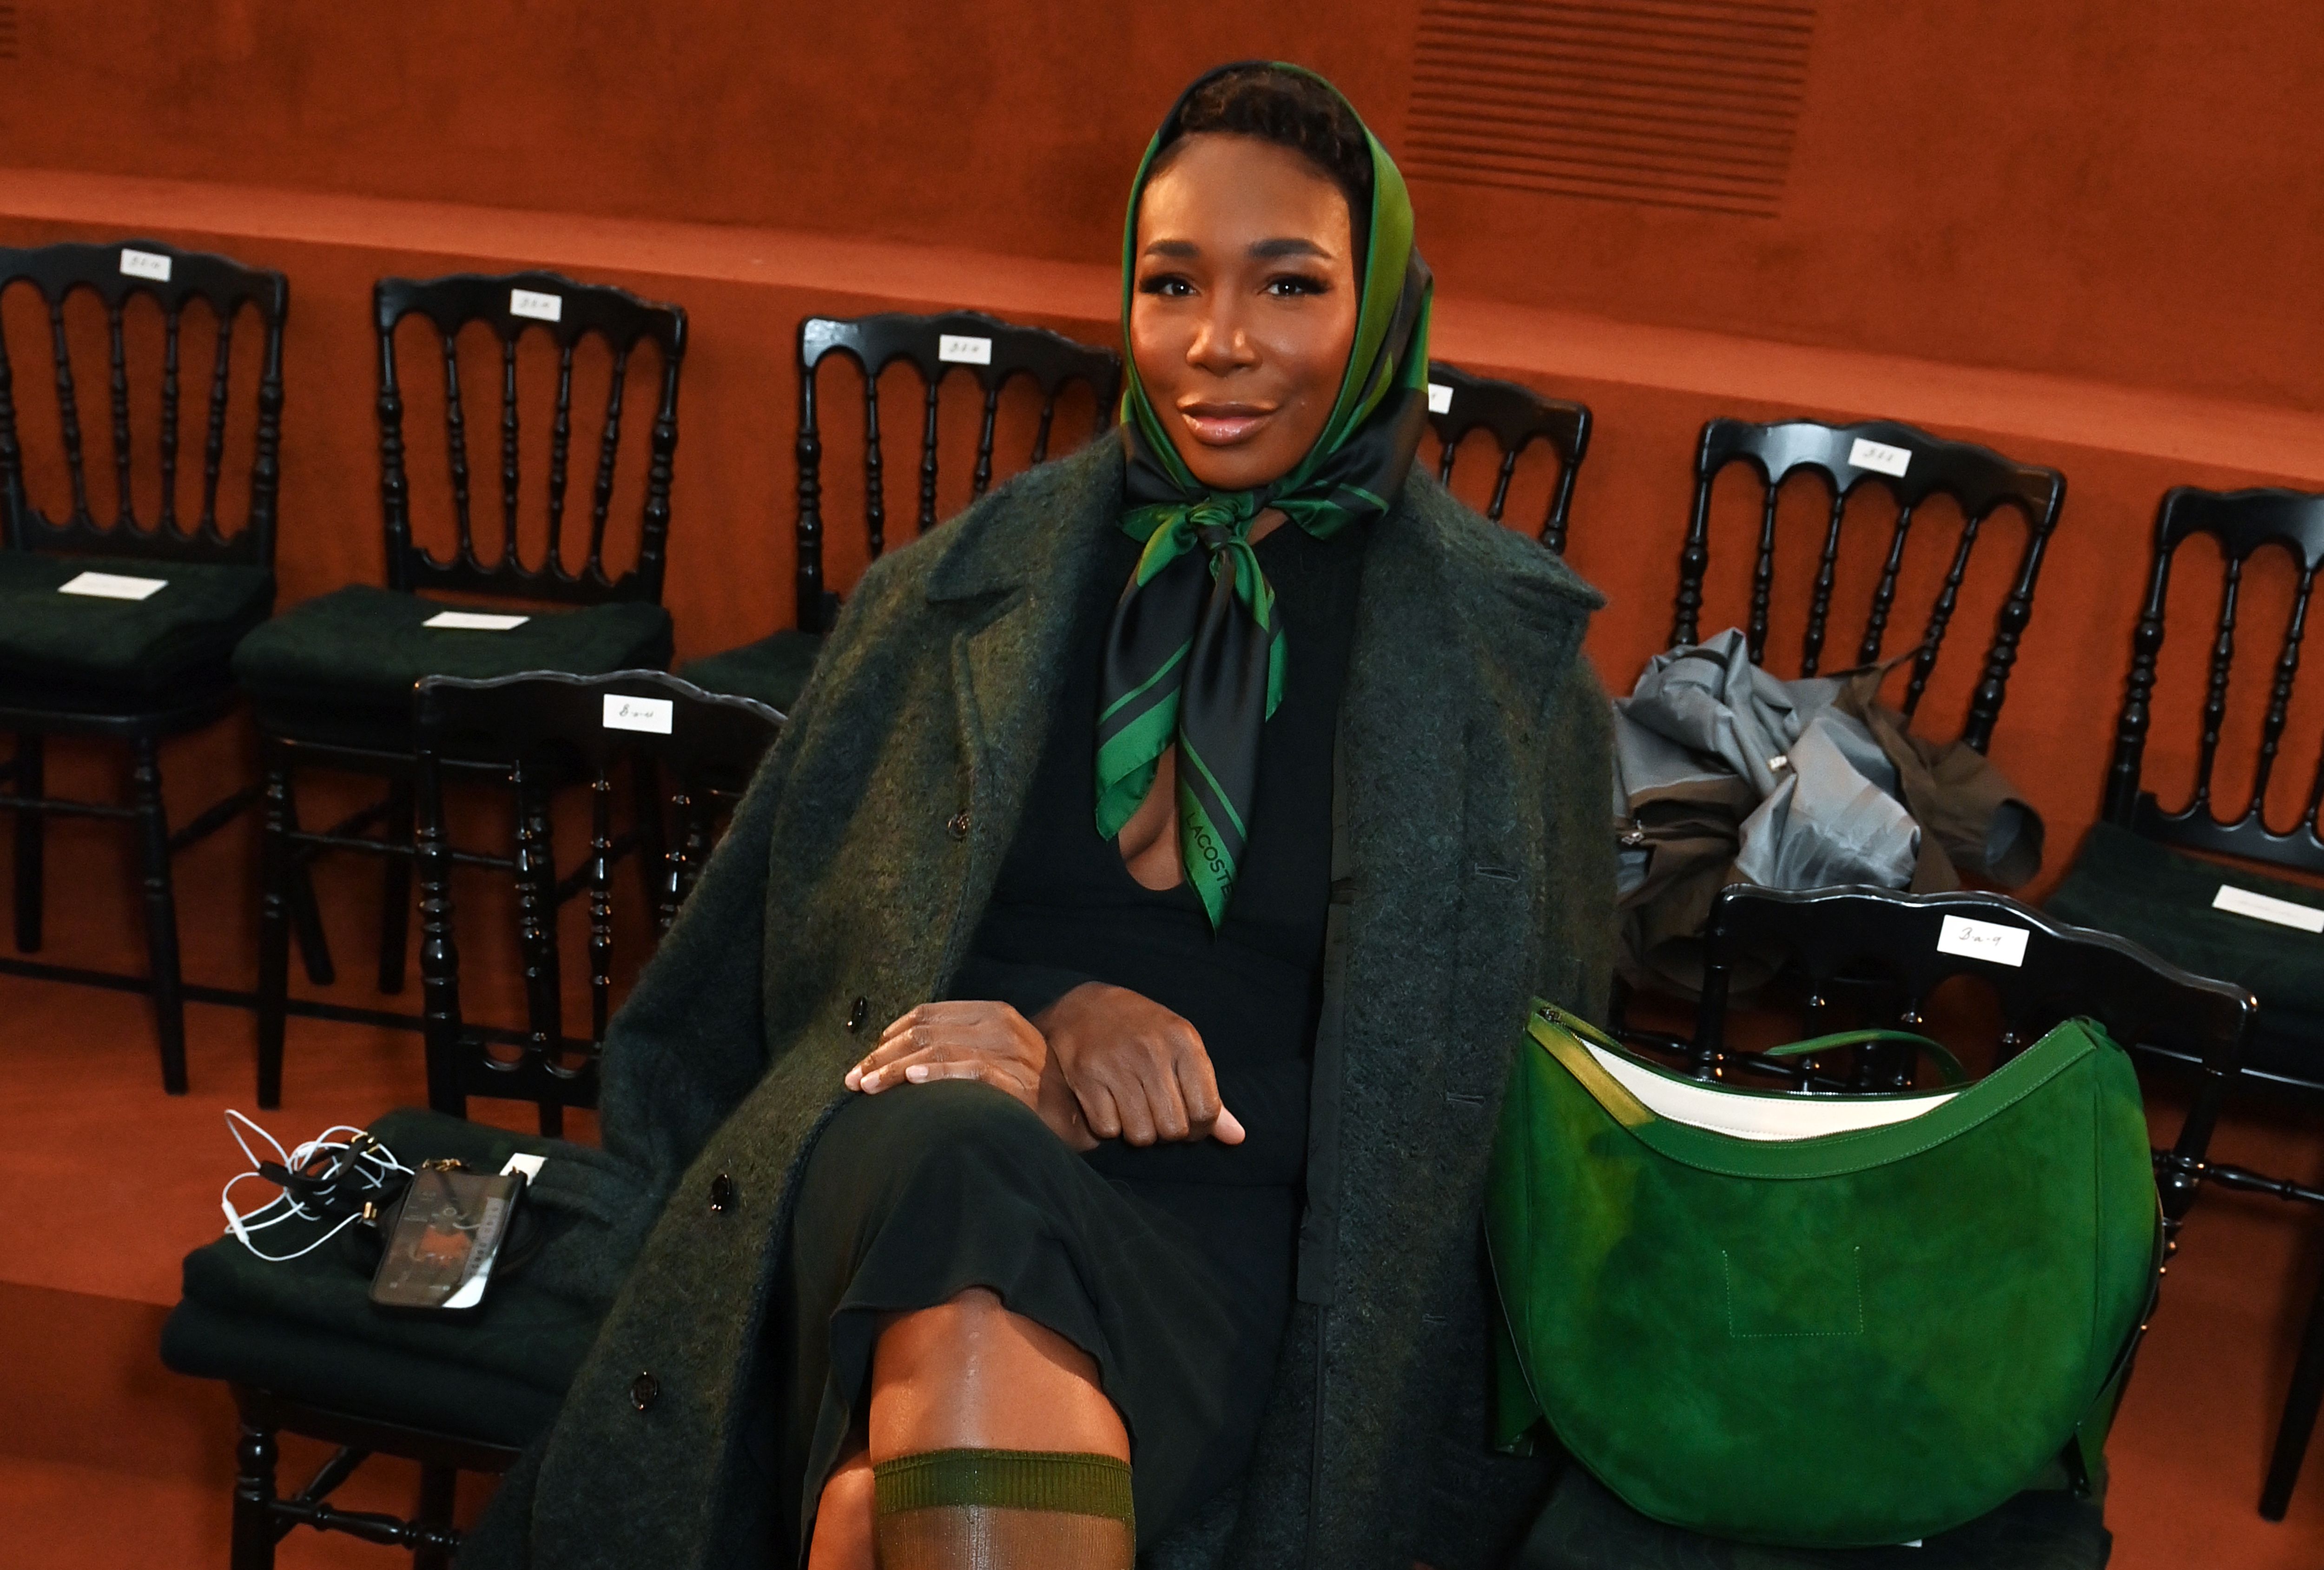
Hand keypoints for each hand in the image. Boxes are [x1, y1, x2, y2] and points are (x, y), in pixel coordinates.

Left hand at [849, 1001, 1095, 1150]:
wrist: (1076, 1109)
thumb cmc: (1028, 1084)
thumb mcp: (994, 1052)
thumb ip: (958, 1045)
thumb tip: (902, 1057)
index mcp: (992, 1013)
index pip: (928, 1015)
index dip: (889, 1035)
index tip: (865, 1060)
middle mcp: (1000, 1026)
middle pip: (925, 1032)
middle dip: (883, 1056)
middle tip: (853, 1079)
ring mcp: (1009, 1052)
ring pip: (938, 1050)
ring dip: (896, 1069)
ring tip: (869, 1086)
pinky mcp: (1016, 1080)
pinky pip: (968, 1071)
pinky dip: (937, 1074)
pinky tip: (912, 1082)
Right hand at [1034, 982, 1244, 1146]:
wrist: (1085, 1008)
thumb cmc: (1143, 1034)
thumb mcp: (1182, 1050)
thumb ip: (1208, 1095)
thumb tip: (1237, 1138)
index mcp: (1183, 1040)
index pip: (1206, 1110)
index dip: (1200, 1128)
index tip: (1187, 1121)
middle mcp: (1151, 1050)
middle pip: (1174, 1129)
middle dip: (1166, 1132)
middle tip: (1156, 1114)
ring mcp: (1116, 1063)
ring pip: (1141, 1135)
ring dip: (1137, 1131)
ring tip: (1132, 1108)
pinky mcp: (1085, 1075)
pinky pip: (1107, 1130)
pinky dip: (1108, 1126)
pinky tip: (1108, 1103)